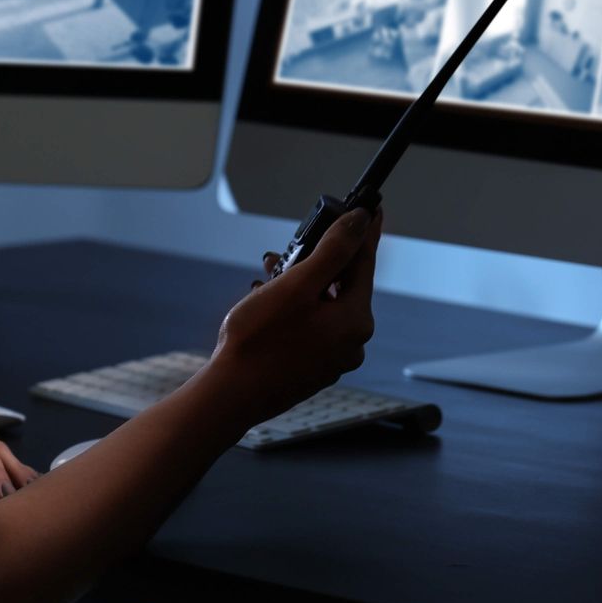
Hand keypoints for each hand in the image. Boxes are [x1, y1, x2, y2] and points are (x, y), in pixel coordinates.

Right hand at [210, 206, 381, 427]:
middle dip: (315, 260)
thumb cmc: (259, 341)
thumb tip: (361, 222)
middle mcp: (351, 342)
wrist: (229, 395)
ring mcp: (332, 359)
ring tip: (268, 273)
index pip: (364, 263)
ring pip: (322, 305)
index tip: (371, 207)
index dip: (364, 231)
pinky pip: (310, 326)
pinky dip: (293, 308)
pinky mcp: (311, 368)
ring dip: (298, 284)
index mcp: (355, 321)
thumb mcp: (296, 285)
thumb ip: (332, 251)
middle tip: (292, 246)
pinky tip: (266, 301)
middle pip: (341, 285)